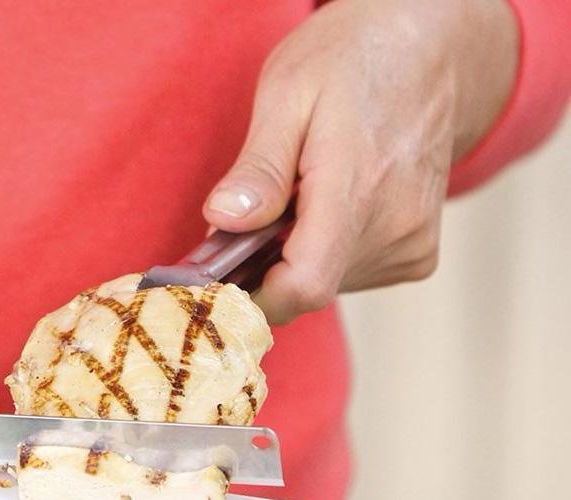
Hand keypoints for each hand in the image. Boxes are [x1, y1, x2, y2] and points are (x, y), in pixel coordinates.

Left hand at [204, 0, 518, 324]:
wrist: (430, 50)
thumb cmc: (352, 61)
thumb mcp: (288, 93)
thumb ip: (259, 168)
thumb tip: (225, 219)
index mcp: (357, 187)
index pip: (303, 286)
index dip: (252, 296)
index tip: (221, 277)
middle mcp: (395, 226)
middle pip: (306, 289)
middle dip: (265, 265)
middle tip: (256, 213)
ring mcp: (412, 244)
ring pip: (326, 285)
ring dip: (297, 256)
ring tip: (301, 197)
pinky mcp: (418, 254)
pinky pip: (353, 276)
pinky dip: (327, 254)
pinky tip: (333, 207)